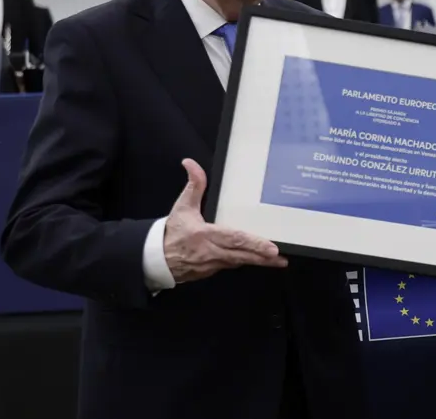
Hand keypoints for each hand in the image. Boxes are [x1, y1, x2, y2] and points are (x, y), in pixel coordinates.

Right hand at [163, 159, 287, 283]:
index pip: (234, 239)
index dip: (254, 244)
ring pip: (238, 262)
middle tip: (280, 257)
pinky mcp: (210, 272)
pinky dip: (243, 263)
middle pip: (241, 255)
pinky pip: (230, 266)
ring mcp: (211, 265)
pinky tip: (257, 260)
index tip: (271, 248)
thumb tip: (191, 163)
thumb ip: (194, 185)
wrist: (155, 258)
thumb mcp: (183, 206)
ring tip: (277, 261)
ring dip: (258, 262)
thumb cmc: (172, 232)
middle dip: (262, 257)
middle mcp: (210, 252)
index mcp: (205, 235)